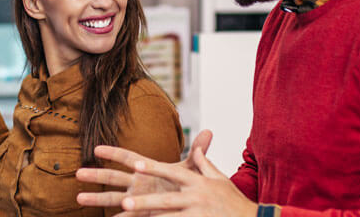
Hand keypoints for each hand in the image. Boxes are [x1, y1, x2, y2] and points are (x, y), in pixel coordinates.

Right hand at [75, 130, 214, 215]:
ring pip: (112, 198)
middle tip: (78, 173)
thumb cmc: (185, 184)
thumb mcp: (190, 170)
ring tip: (78, 198)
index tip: (96, 148)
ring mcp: (135, 200)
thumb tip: (209, 132)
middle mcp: (137, 184)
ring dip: (96, 197)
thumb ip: (197, 153)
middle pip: (113, 178)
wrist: (188, 204)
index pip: (128, 158)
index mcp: (147, 170)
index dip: (113, 153)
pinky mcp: (139, 214)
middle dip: (96, 175)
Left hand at [118, 144, 256, 215]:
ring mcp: (198, 215)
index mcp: (199, 183)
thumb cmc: (233, 201)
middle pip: (167, 200)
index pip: (173, 173)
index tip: (135, 166)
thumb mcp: (220, 180)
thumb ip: (204, 164)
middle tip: (125, 202)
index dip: (153, 168)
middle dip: (145, 202)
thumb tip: (195, 149)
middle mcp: (198, 198)